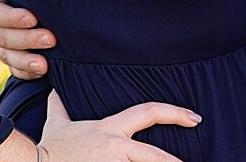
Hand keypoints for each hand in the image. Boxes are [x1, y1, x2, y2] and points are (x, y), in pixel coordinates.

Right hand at [0, 0, 56, 78]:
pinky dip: (23, 70)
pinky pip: (11, 63)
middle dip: (24, 40)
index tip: (33, 18)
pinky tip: (41, 73)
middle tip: (51, 39)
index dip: (10, 17)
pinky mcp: (9, 45)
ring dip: (24, 61)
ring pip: (4, 53)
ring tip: (45, 65)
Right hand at [39, 90, 198, 160]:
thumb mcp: (59, 123)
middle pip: (154, 155)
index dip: (175, 113)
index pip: (150, 112)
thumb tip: (55, 89)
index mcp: (111, 129)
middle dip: (174, 161)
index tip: (195, 117)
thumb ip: (62, 106)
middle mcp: (115, 147)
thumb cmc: (51, 148)